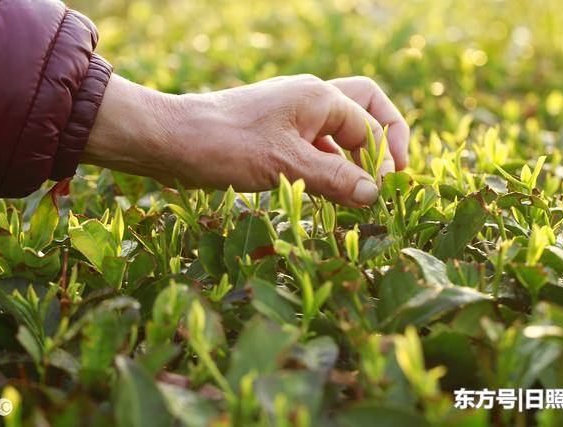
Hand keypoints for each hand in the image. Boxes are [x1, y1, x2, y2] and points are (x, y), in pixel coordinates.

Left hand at [83, 74, 408, 206]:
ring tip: (359, 193)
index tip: (381, 194)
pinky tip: (325, 191)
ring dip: (355, 157)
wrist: (170, 140)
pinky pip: (314, 146)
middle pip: (366, 109)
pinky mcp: (275, 134)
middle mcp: (309, 100)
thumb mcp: (286, 165)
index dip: (385, 159)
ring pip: (339, 131)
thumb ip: (335, 178)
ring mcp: (291, 116)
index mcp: (319, 97)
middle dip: (385, 140)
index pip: (373, 125)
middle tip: (392, 174)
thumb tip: (375, 194)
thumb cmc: (226, 145)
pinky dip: (328, 165)